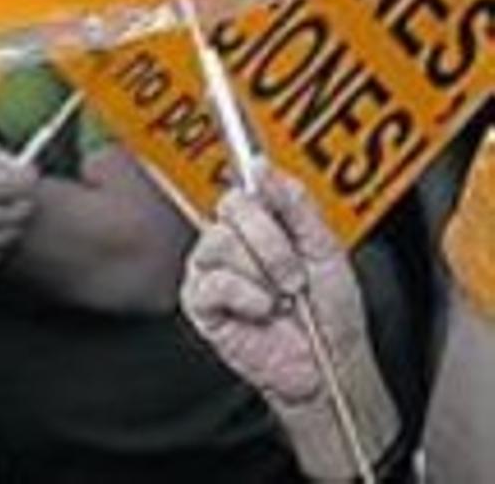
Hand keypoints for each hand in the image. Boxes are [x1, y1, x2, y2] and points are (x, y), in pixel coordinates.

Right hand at [181, 166, 369, 407]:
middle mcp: (233, 238)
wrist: (330, 364)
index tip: (278, 203)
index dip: (263, 191)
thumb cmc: (330, 311)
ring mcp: (213, 268)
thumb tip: (261, 166)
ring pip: (221, 241)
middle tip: (293, 274)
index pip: (248, 183)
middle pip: (232, 205)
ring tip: (280, 296)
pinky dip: (245, 296)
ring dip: (261, 273)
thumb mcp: (324, 248)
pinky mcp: (200, 302)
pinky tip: (262, 309)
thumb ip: (294, 203)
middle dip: (272, 243)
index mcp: (262, 221)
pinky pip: (213, 281)